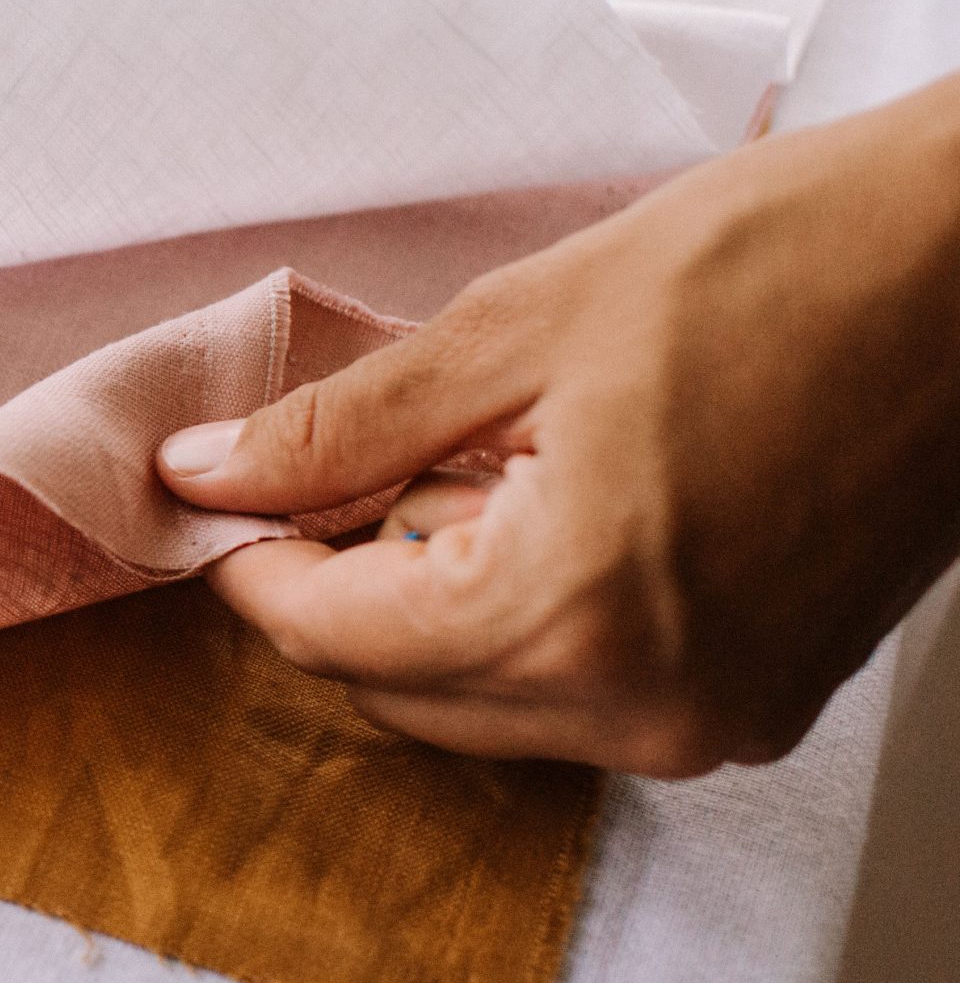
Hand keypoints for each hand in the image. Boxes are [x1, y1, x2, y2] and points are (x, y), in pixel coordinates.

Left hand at [155, 74, 959, 775]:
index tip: (215, 489)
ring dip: (429, 603)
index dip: (251, 560)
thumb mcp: (519, 326)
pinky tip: (537, 502)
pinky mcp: (765, 700)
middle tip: (327, 461)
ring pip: (486, 703)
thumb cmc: (779, 262)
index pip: (332, 637)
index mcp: (576, 615)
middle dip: (336, 583)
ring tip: (453, 463)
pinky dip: (524, 617)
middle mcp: (649, 709)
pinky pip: (582, 692)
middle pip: (398, 690)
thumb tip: (203, 476)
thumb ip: (341, 429)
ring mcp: (719, 720)